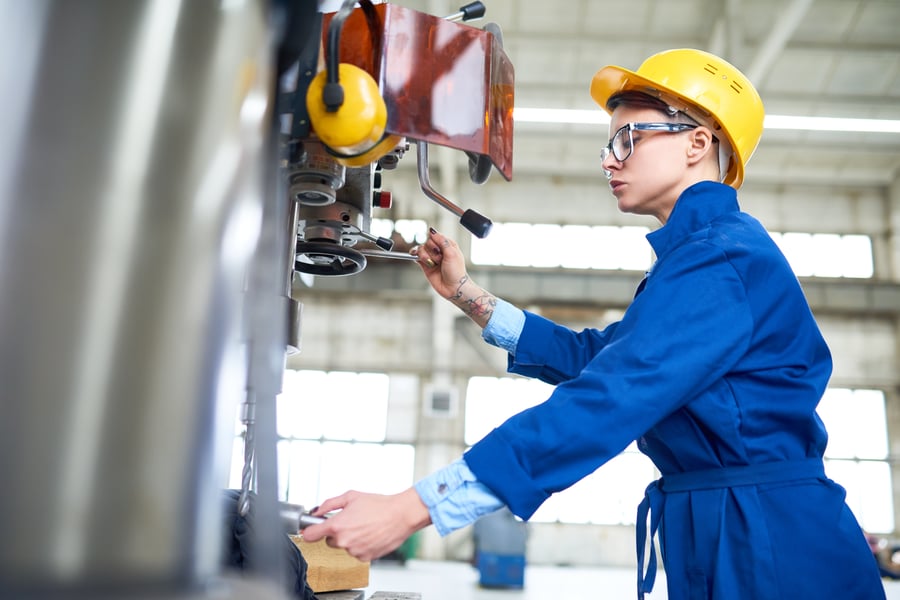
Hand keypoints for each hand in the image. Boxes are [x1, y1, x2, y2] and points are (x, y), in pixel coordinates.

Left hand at [299, 488, 430, 562]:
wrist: (400, 515)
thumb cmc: (379, 505)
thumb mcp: (351, 496)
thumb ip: (329, 504)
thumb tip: (317, 511)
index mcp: (338, 525)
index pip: (311, 535)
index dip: (309, 532)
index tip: (309, 531)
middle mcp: (344, 540)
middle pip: (330, 541)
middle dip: (337, 532)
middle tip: (351, 521)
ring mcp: (354, 550)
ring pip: (345, 546)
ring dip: (351, 539)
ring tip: (365, 526)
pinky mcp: (365, 557)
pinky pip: (356, 552)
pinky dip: (361, 545)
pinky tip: (370, 534)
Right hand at [412, 227, 468, 299]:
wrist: (453, 288)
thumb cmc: (456, 272)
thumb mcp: (452, 253)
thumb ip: (442, 241)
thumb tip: (432, 231)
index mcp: (448, 245)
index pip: (435, 236)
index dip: (436, 243)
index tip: (441, 251)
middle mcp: (439, 250)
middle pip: (427, 243)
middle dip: (432, 252)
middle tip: (440, 260)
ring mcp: (432, 258)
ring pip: (421, 250)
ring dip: (426, 257)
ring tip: (433, 264)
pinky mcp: (425, 265)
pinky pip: (416, 257)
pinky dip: (416, 256)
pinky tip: (416, 258)